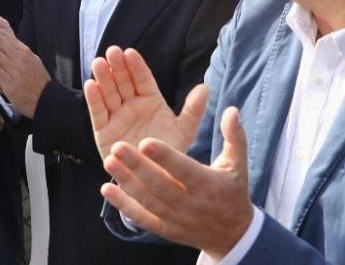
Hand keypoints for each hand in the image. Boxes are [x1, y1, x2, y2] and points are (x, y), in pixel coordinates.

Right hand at [84, 46, 208, 160]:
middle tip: (112, 51)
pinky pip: (98, 113)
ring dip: (103, 78)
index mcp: (151, 100)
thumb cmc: (169, 153)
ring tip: (98, 63)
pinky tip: (91, 85)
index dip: (136, 66)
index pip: (143, 79)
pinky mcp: (103, 131)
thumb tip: (205, 87)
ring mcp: (117, 116)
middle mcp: (132, 105)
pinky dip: (94, 99)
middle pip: (123, 82)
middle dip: (117, 67)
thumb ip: (193, 110)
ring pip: (109, 93)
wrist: (152, 181)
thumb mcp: (183, 131)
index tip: (130, 53)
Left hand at [101, 106, 253, 258]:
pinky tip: (106, 189)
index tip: (145, 141)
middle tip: (117, 147)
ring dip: (126, 182)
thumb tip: (231, 110)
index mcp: (207, 184)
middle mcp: (190, 203)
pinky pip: (141, 219)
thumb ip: (234, 136)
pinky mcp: (165, 230)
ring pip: (147, 201)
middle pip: (160, 185)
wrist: (232, 234)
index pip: (183, 169)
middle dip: (138, 166)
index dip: (165, 157)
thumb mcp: (238, 164)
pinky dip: (123, 206)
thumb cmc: (232, 190)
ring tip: (109, 162)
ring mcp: (176, 219)